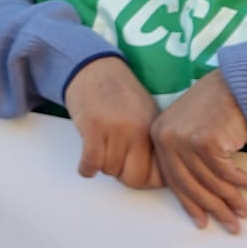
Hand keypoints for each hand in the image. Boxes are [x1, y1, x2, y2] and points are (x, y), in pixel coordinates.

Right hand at [63, 58, 161, 190]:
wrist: (93, 68)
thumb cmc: (119, 94)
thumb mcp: (147, 116)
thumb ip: (152, 145)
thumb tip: (156, 178)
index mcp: (154, 129)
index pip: (160, 175)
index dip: (148, 179)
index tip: (138, 172)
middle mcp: (138, 130)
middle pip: (135, 179)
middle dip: (125, 176)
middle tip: (118, 163)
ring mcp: (115, 129)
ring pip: (110, 170)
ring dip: (103, 166)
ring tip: (102, 149)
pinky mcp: (91, 127)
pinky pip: (91, 163)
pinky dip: (86, 168)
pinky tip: (87, 162)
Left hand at [149, 71, 246, 233]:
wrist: (237, 83)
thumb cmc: (217, 107)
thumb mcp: (191, 129)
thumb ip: (186, 155)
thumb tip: (197, 194)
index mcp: (159, 136)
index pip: (173, 179)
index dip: (190, 204)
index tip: (202, 223)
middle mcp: (166, 138)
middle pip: (191, 185)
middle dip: (213, 209)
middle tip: (232, 226)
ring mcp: (184, 139)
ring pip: (210, 182)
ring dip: (231, 200)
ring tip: (245, 211)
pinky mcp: (206, 141)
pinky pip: (226, 172)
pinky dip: (241, 182)